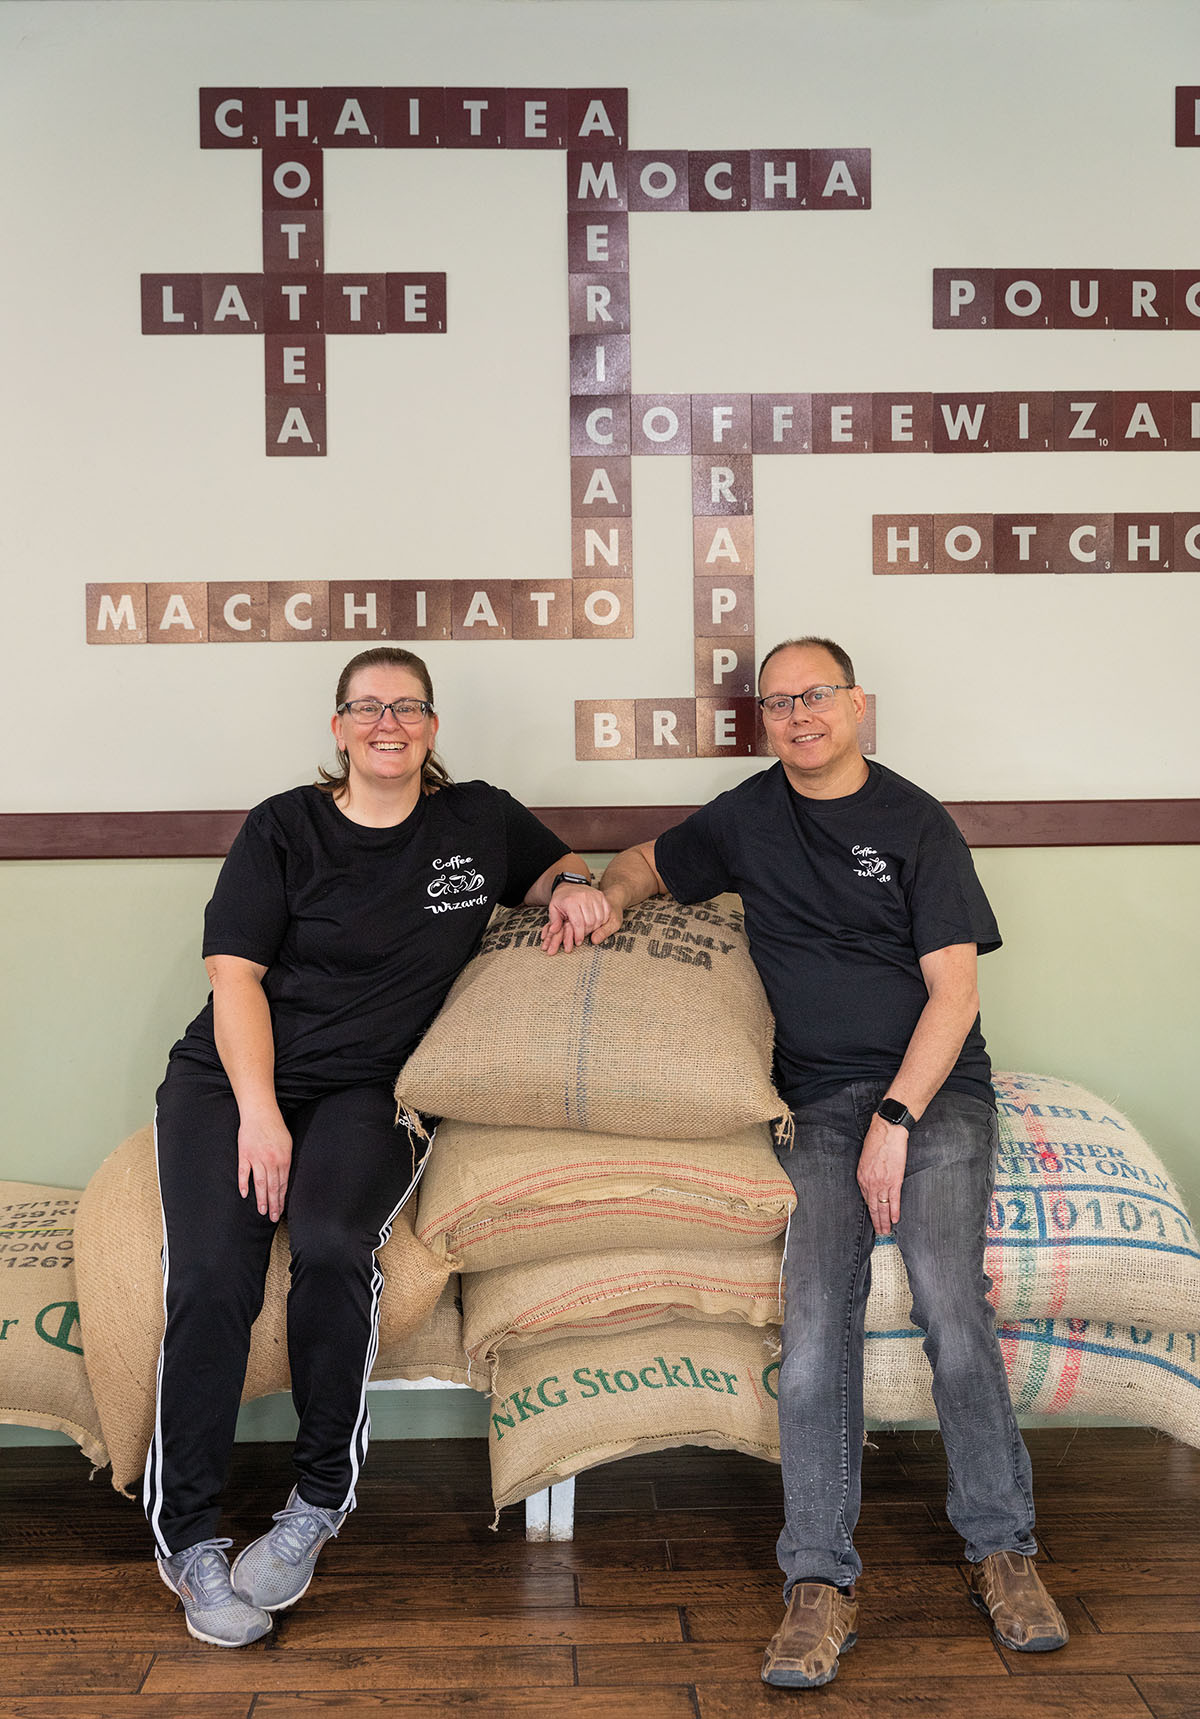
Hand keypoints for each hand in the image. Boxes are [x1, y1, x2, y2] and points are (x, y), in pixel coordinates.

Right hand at [237, 1108, 292, 1221]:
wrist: (260, 1113)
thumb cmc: (275, 1127)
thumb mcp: (287, 1144)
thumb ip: (286, 1162)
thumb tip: (284, 1179)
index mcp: (284, 1159)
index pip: (283, 1185)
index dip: (281, 1199)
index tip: (280, 1210)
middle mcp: (271, 1161)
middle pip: (272, 1187)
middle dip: (273, 1204)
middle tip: (273, 1217)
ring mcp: (256, 1158)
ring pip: (259, 1183)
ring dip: (261, 1199)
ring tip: (261, 1211)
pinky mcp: (244, 1154)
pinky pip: (243, 1173)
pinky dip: (243, 1184)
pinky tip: (244, 1194)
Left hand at [540, 883, 611, 954]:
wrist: (570, 885)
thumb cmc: (562, 899)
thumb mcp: (553, 909)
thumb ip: (554, 920)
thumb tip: (553, 930)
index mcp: (571, 901)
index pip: (578, 923)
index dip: (579, 935)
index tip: (578, 942)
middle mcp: (584, 897)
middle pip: (590, 922)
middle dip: (587, 932)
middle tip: (582, 935)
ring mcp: (594, 895)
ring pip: (599, 919)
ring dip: (595, 928)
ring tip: (588, 929)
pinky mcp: (601, 896)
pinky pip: (606, 912)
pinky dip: (602, 921)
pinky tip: (595, 923)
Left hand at [857, 1114, 908, 1236]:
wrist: (887, 1131)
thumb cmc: (876, 1141)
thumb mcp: (865, 1159)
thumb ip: (867, 1173)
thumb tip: (872, 1183)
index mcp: (862, 1177)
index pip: (866, 1200)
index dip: (870, 1212)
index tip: (873, 1220)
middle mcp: (870, 1183)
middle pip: (873, 1207)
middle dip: (876, 1222)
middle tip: (879, 1233)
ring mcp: (882, 1183)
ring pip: (883, 1207)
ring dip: (884, 1221)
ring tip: (886, 1231)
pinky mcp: (895, 1181)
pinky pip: (894, 1201)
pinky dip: (894, 1212)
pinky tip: (895, 1220)